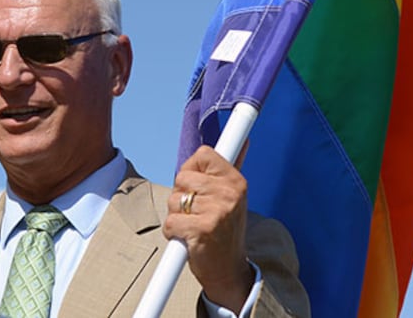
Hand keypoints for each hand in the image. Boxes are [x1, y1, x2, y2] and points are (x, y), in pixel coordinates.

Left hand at [163, 144, 253, 311]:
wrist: (229, 271)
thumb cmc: (226, 231)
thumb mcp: (233, 197)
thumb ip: (231, 168)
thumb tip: (242, 140)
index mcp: (236, 181)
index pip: (204, 154)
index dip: (192, 169)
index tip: (197, 182)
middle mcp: (229, 193)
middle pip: (182, 176)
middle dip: (181, 195)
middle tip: (197, 211)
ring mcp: (217, 211)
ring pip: (174, 199)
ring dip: (177, 215)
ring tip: (194, 225)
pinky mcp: (201, 229)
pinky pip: (170, 220)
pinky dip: (173, 231)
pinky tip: (188, 238)